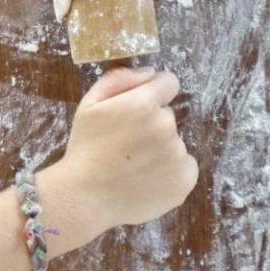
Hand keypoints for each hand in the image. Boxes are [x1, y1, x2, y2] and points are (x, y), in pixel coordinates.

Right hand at [35, 68, 198, 251]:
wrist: (84, 197)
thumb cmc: (84, 148)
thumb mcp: (89, 104)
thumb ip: (119, 80)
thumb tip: (150, 73)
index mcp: (144, 104)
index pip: (168, 83)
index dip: (152, 93)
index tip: (137, 110)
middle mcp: (166, 126)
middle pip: (167, 117)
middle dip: (150, 124)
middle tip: (125, 145)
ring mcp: (178, 155)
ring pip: (173, 143)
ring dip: (159, 150)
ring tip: (132, 166)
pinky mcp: (185, 180)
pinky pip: (183, 166)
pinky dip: (168, 172)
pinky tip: (144, 179)